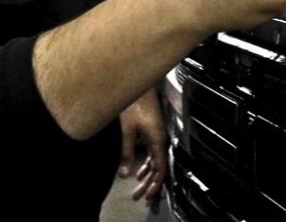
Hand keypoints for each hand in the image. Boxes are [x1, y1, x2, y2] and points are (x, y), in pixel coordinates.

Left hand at [118, 88, 166, 203]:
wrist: (139, 87)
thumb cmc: (135, 105)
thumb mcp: (127, 131)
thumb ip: (126, 153)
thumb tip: (125, 173)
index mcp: (158, 140)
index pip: (160, 168)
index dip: (155, 184)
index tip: (148, 195)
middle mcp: (160, 139)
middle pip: (158, 167)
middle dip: (149, 184)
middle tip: (140, 197)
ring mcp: (157, 135)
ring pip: (155, 161)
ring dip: (147, 176)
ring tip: (138, 189)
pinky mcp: (152, 132)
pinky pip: (152, 154)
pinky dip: (146, 165)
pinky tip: (137, 172)